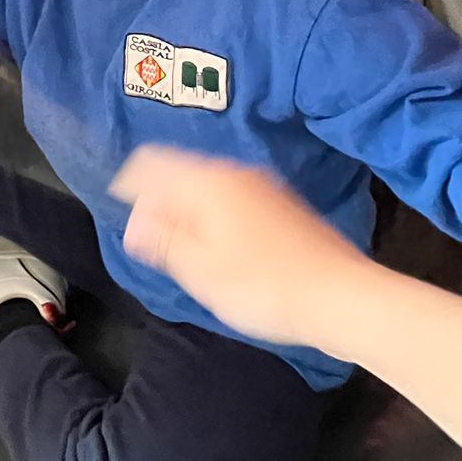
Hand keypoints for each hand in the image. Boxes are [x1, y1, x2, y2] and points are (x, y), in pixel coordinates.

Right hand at [110, 146, 377, 349]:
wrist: (343, 297)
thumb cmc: (264, 286)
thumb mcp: (199, 269)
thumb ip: (161, 239)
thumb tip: (133, 222)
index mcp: (208, 181)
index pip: (152, 162)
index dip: (129, 183)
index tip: (119, 208)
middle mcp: (235, 173)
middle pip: (181, 172)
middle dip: (159, 199)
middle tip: (148, 239)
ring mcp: (264, 188)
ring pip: (208, 187)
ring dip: (187, 210)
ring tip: (181, 248)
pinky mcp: (283, 208)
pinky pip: (232, 200)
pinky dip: (214, 216)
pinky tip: (219, 249)